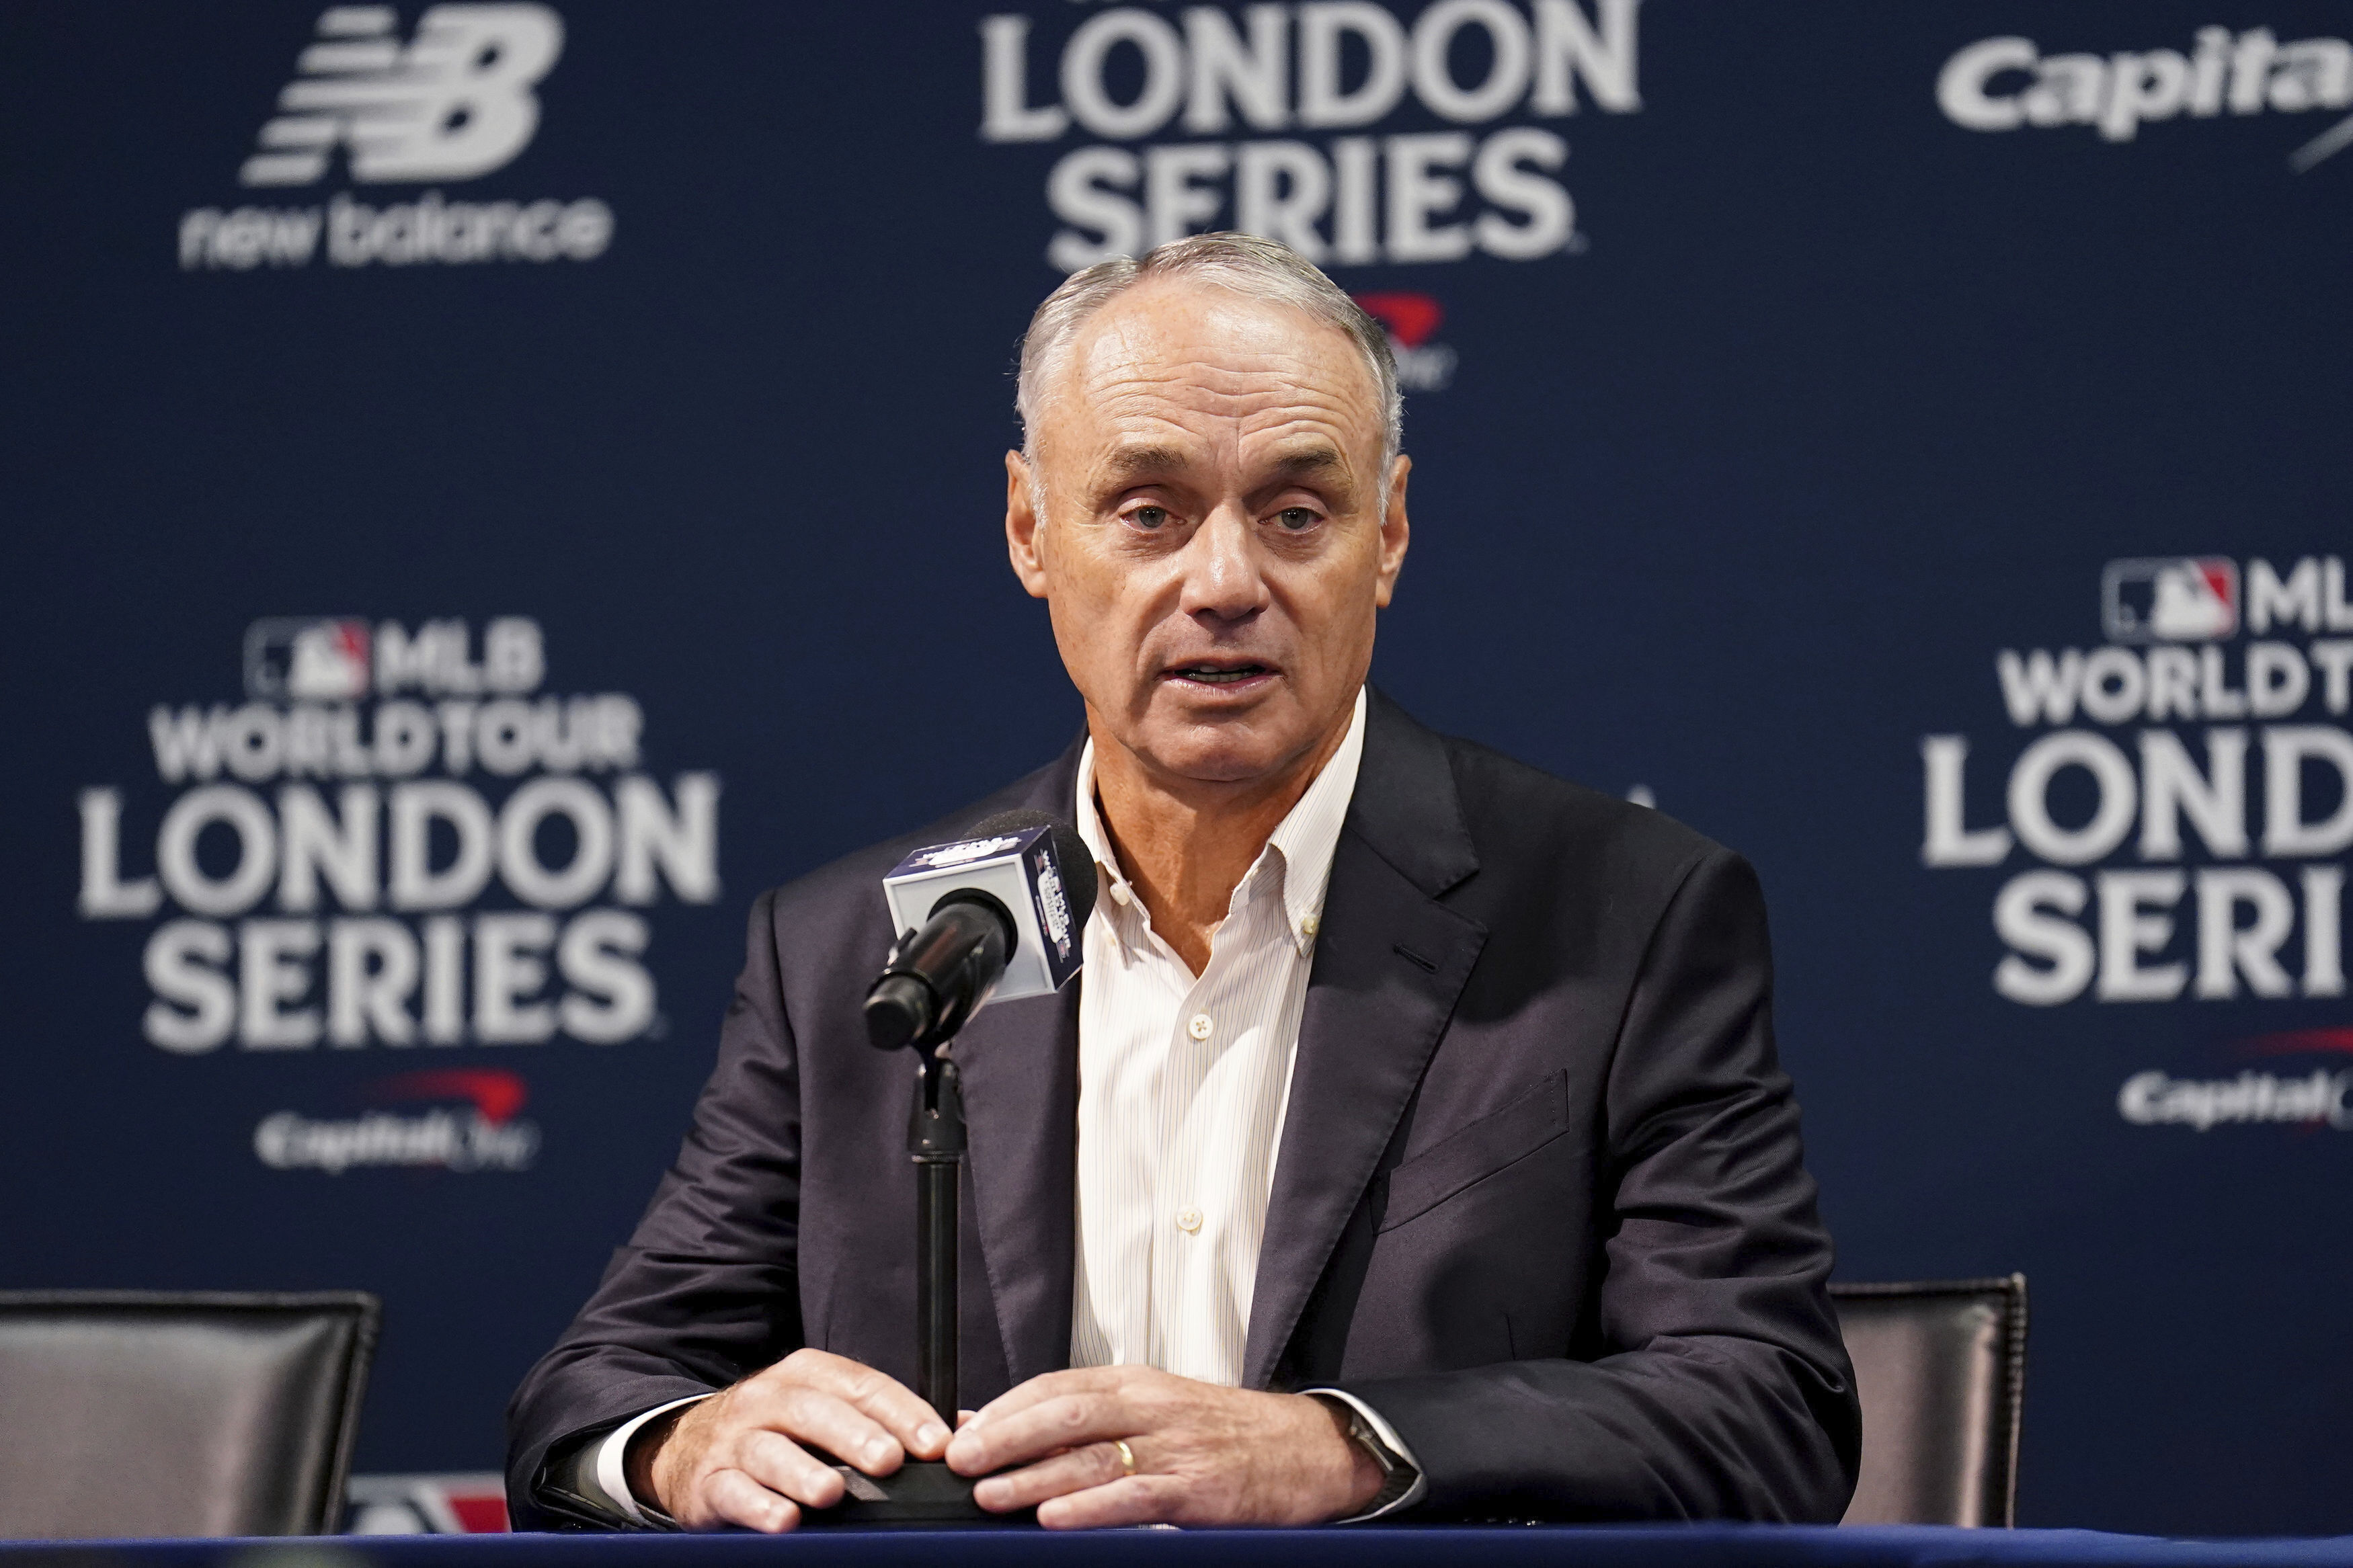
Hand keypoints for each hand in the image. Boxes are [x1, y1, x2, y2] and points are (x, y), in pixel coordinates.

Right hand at [633, 1349, 949, 1531]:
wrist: (689, 1448)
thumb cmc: (781, 1433)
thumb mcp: (830, 1414)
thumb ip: (891, 1421)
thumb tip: (968, 1430)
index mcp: (809, 1376)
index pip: (863, 1386)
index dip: (902, 1413)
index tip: (937, 1443)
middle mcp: (771, 1399)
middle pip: (817, 1411)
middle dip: (857, 1435)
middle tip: (891, 1461)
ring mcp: (738, 1439)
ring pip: (771, 1451)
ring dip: (804, 1473)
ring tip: (833, 1493)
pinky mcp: (710, 1481)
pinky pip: (734, 1492)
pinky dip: (758, 1507)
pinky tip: (784, 1521)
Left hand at [943, 1365, 1383, 1528]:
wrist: (1310, 1450)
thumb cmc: (1227, 1435)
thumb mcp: (1158, 1411)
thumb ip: (1091, 1419)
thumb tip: (1004, 1425)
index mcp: (1138, 1385)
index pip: (1057, 1384)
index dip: (1005, 1408)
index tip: (962, 1431)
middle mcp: (1153, 1406)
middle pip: (1066, 1411)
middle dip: (1007, 1436)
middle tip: (961, 1461)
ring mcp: (1177, 1447)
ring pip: (1093, 1453)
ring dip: (1034, 1476)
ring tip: (990, 1495)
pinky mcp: (1199, 1488)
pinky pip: (1137, 1496)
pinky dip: (1092, 1507)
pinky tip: (1056, 1518)